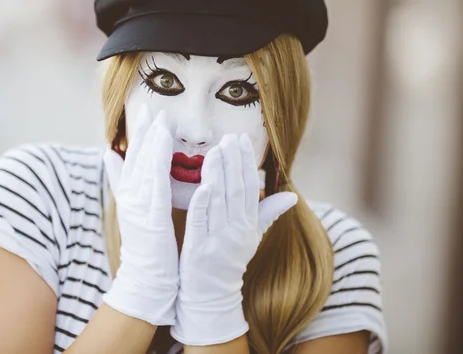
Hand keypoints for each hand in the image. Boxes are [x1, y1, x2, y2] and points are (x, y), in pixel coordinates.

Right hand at [102, 104, 177, 324]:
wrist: (148, 277)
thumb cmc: (146, 243)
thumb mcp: (133, 208)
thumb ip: (121, 180)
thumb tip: (107, 154)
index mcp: (129, 194)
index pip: (133, 158)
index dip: (139, 134)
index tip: (146, 111)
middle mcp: (131, 197)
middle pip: (137, 158)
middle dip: (145, 131)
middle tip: (153, 107)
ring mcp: (139, 206)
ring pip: (145, 167)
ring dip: (152, 141)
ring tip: (161, 119)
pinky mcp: (151, 217)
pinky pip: (156, 183)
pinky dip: (158, 161)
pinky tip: (165, 144)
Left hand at [170, 134, 297, 344]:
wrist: (211, 296)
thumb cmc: (230, 261)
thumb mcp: (252, 237)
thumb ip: (268, 213)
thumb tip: (292, 194)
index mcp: (249, 225)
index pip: (250, 188)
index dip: (246, 162)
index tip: (242, 139)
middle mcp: (236, 231)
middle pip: (237, 191)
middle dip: (233, 162)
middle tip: (229, 137)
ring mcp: (217, 240)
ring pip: (219, 202)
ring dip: (218, 175)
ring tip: (216, 150)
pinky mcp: (197, 249)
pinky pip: (200, 222)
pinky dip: (202, 204)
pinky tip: (203, 185)